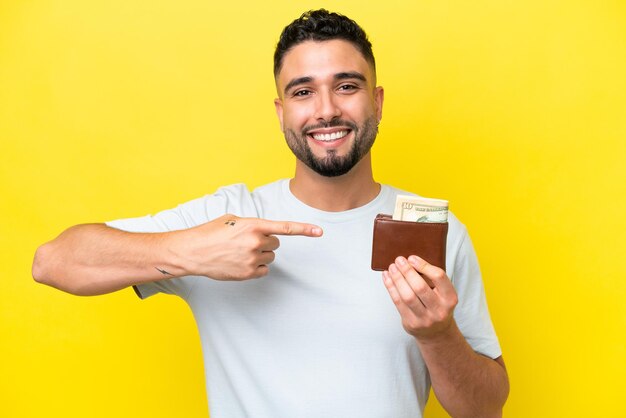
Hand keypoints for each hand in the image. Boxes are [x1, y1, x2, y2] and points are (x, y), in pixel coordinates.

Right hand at [168, 214, 322, 279]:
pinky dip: (256, 267)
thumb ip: (252, 224)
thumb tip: (263, 231)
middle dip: (265, 241)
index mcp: (252, 225)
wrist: (192, 252)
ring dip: (260, 254)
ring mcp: (252, 259)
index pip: (284, 228)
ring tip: (239, 252)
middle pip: (276, 243)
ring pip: (270, 256)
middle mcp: (255, 242)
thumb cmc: (210, 233)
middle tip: (247, 241)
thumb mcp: (232, 220)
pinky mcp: (248, 273)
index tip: (320, 232)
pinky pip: (264, 269)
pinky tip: (240, 263)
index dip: (304, 230)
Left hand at [382, 255, 457, 339]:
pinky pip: (398, 303)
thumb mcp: (442, 293)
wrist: (436, 333)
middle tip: (399, 260)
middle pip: (420, 287)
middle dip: (407, 271)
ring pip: (407, 296)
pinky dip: (391, 288)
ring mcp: (425, 319)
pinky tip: (387, 278)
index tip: (412, 258)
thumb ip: (430, 278)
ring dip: (397, 279)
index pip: (439, 277)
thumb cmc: (437, 305)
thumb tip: (410, 261)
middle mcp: (439, 310)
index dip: (424, 265)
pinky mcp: (411, 323)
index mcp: (450, 298)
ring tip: (391, 268)